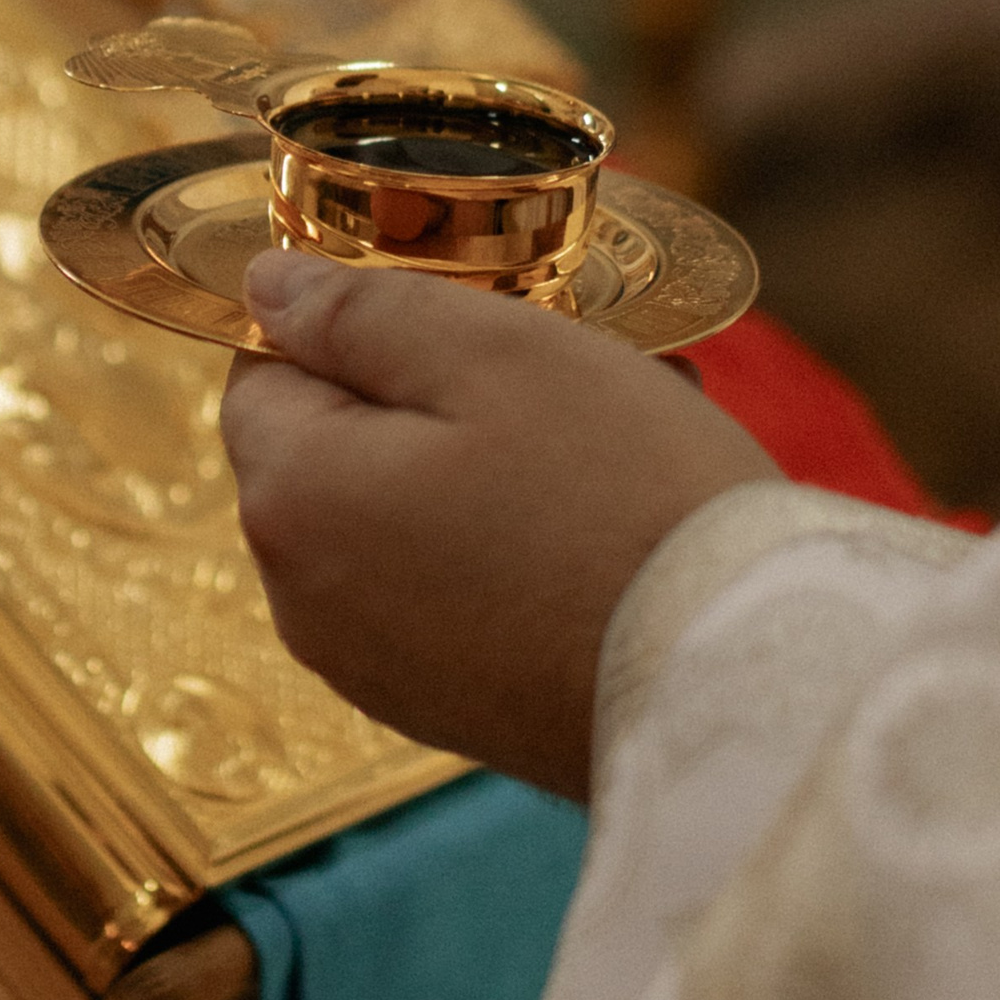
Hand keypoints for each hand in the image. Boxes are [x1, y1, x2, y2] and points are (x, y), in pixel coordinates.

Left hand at [219, 251, 778, 799]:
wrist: (735, 681)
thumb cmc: (622, 498)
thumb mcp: (494, 353)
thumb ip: (360, 312)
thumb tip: (264, 290)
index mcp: (292, 499)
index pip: (265, 367)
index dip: (354, 320)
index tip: (461, 307)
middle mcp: (303, 599)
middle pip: (333, 446)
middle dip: (429, 392)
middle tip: (558, 361)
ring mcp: (372, 667)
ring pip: (400, 515)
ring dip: (480, 462)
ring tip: (609, 431)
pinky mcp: (446, 709)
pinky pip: (446, 589)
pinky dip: (505, 541)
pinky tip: (605, 515)